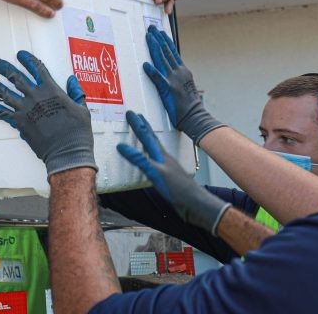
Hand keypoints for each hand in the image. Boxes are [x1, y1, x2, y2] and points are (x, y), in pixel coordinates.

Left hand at [0, 50, 96, 176]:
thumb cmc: (77, 132)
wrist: (67, 152)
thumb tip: (72, 81)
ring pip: (6, 94)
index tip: (21, 55)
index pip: (37, 69)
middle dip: (6, 69)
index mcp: (52, 90)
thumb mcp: (82, 109)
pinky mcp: (20, 123)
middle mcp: (36, 96)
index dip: (28, 60)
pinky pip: (4, 114)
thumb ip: (76, 93)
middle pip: (17, 78)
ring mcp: (26, 109)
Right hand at [117, 111, 230, 234]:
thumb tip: (122, 146)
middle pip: (151, 139)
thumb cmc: (178, 188)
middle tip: (137, 117)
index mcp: (160, 155)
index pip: (147, 136)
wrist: (195, 203)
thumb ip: (139, 160)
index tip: (131, 113)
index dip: (138, 125)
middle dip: (143, 127)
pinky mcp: (166, 176)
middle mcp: (163, 158)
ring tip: (141, 134)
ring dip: (146, 140)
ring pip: (153, 149)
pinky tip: (147, 160)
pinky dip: (147, 156)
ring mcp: (165, 166)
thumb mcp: (156, 173)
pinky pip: (153, 161)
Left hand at [143, 25, 224, 144]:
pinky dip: (152, 71)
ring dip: (154, 47)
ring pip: (162, 60)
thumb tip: (171, 71)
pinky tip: (145, 64)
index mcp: (183, 71)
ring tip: (148, 37)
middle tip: (150, 28)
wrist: (195, 117)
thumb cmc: (189, 106)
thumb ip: (178, 78)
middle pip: (166, 52)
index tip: (159, 32)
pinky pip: (158, 78)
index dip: (165, 41)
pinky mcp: (168, 89)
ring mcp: (173, 80)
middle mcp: (179, 72)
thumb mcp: (185, 87)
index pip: (172, 52)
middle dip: (158, 39)